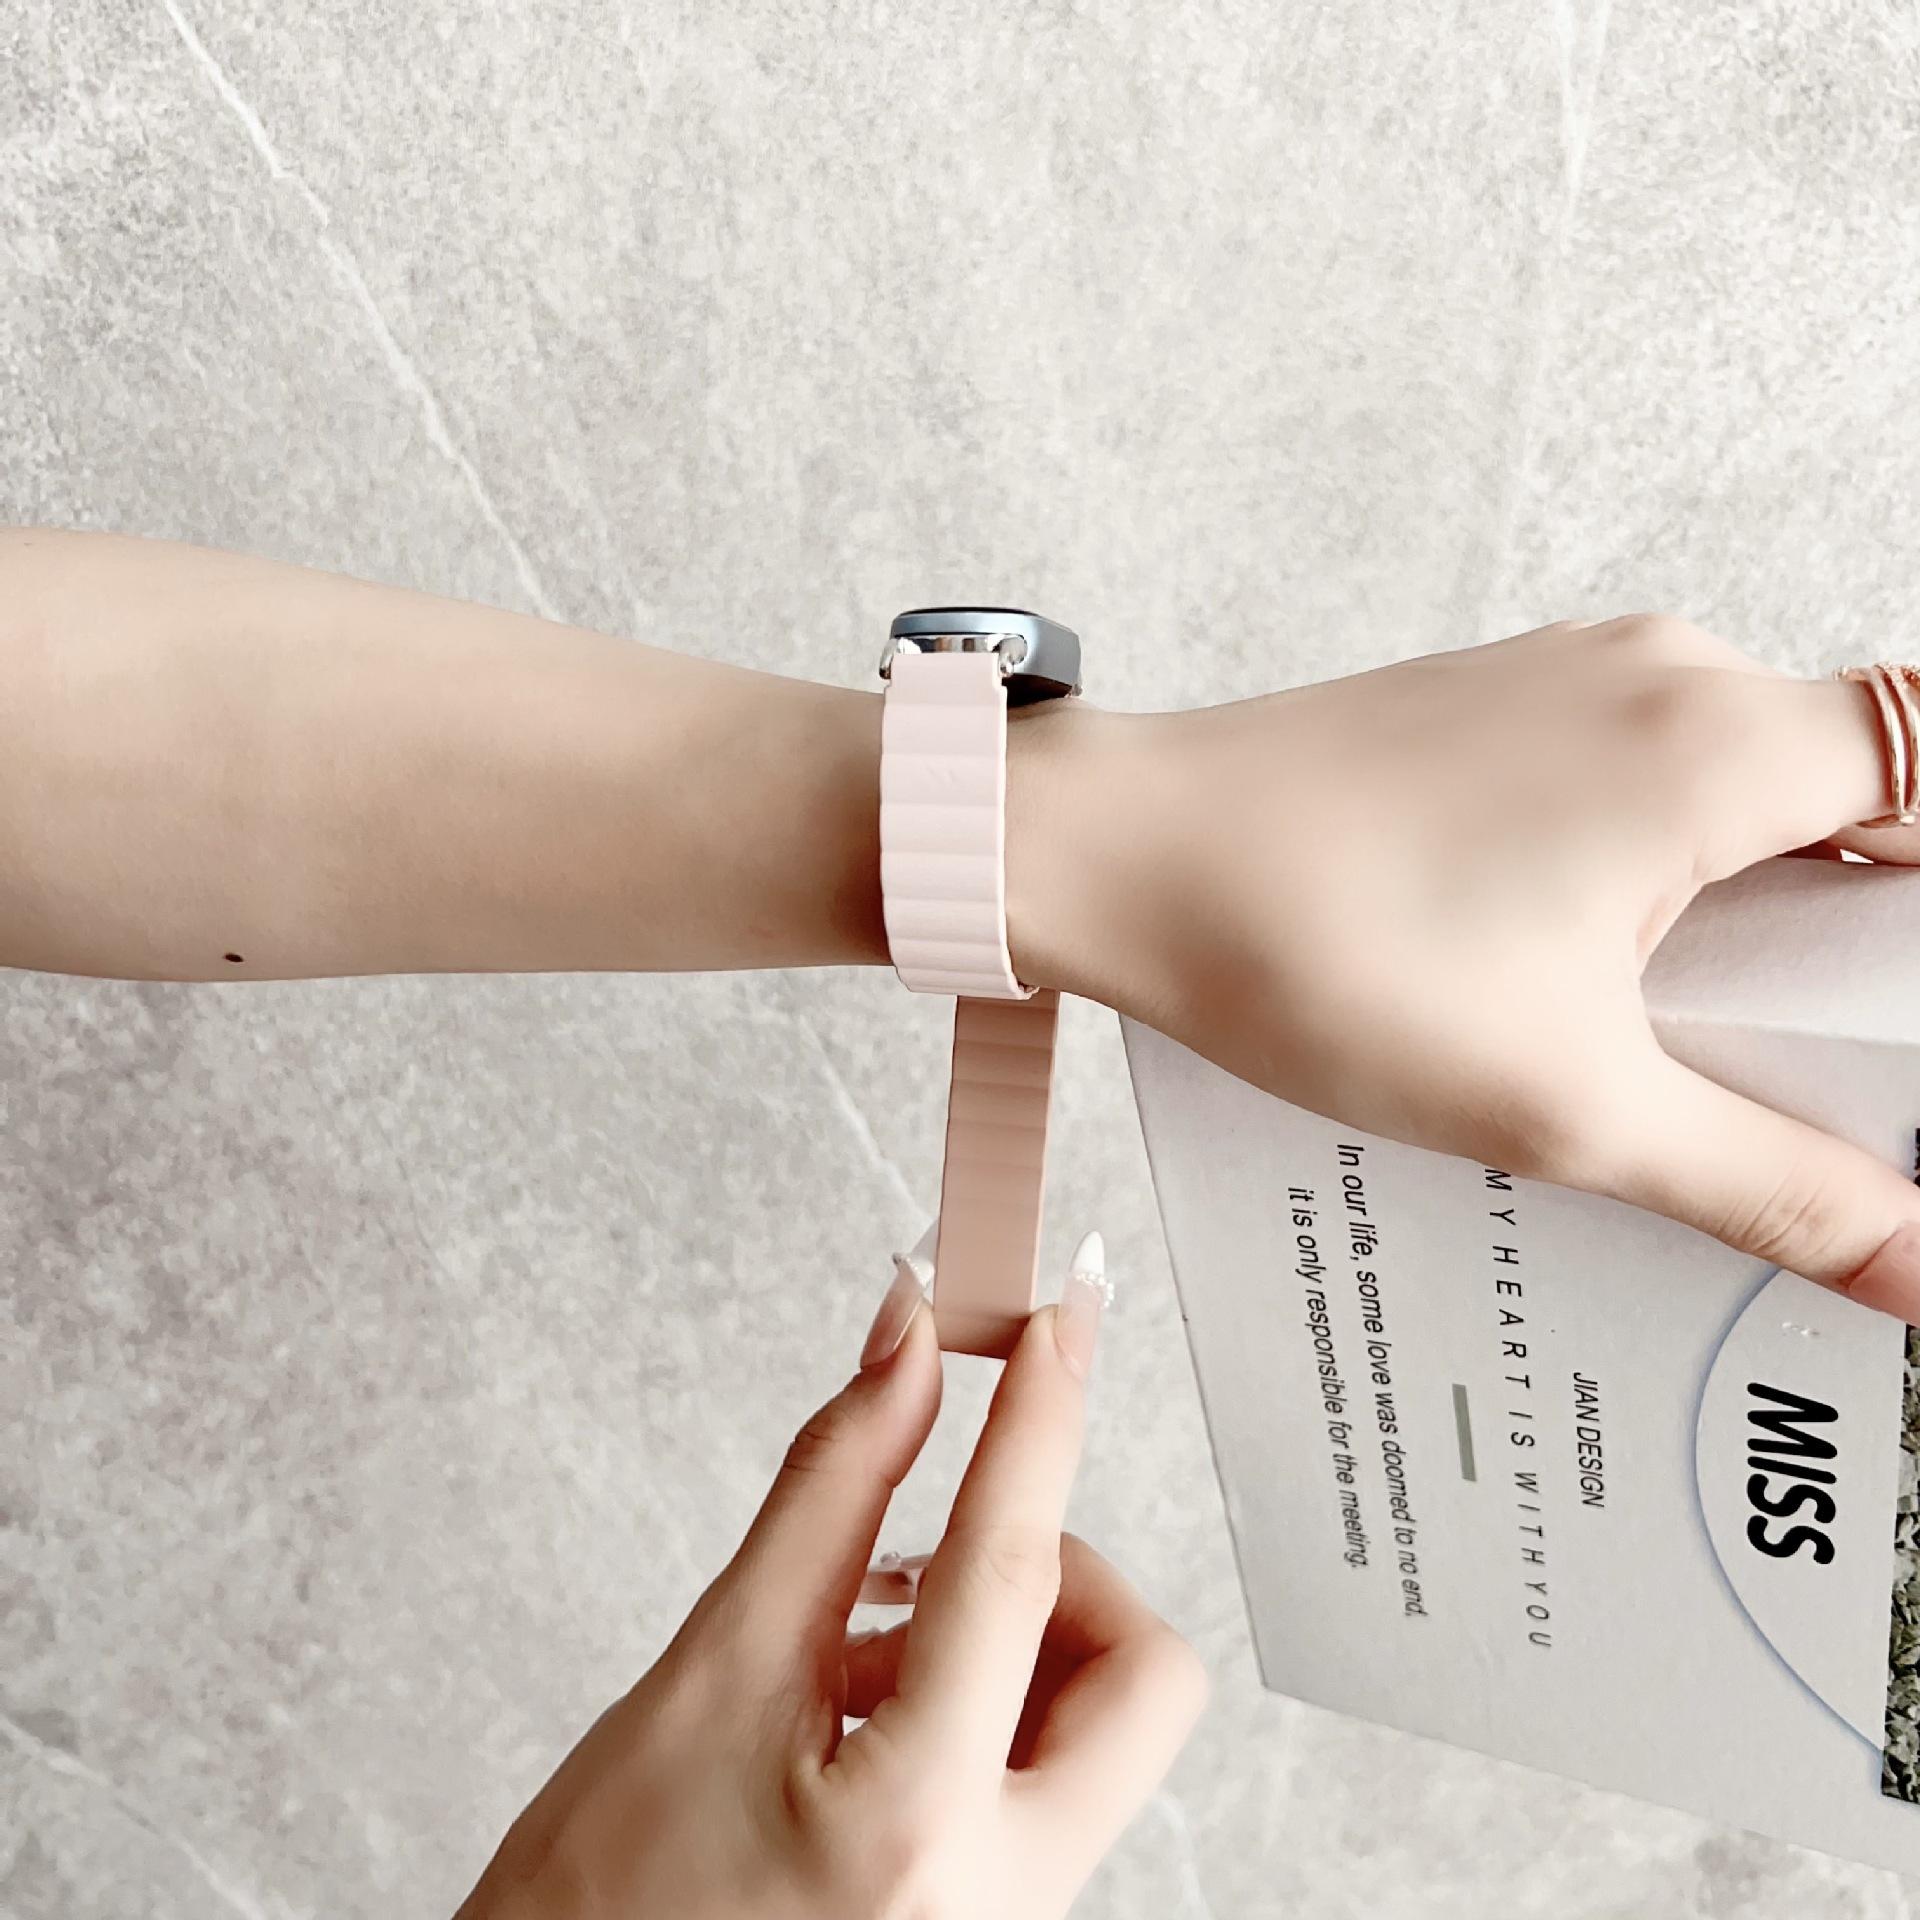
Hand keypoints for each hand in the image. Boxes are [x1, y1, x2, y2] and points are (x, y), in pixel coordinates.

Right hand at [455, 1231, 1204, 1919]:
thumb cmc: (600, 1896)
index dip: (1039, 1420)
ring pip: (1101, 1724)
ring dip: (1007, 1643)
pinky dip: (986, 1703)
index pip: (1009, 1571)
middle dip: (1060, 1576)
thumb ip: (831, 1492)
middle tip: (939, 1549)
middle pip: (1135, 1674)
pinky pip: (1053, 1777)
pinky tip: (864, 1708)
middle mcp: (998, 1897)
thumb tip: (907, 1349)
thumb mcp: (709, 1666)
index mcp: (913, 1824)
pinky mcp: (1000, 1918)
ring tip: (853, 1654)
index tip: (1062, 1319)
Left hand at [1014, 614, 1919, 1319]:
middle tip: (1837, 1081)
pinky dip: (1662, 881)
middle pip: (1862, 787)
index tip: (1896, 1017)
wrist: (1117, 854)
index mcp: (1718, 739)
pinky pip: (1634, 785)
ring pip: (1740, 790)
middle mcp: (1660, 674)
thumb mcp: (1565, 1101)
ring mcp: (1566, 682)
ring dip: (1757, 915)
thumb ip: (1770, 1183)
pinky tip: (1607, 992)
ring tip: (1724, 1059)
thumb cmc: (1319, 950)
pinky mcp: (1492, 714)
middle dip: (1869, 937)